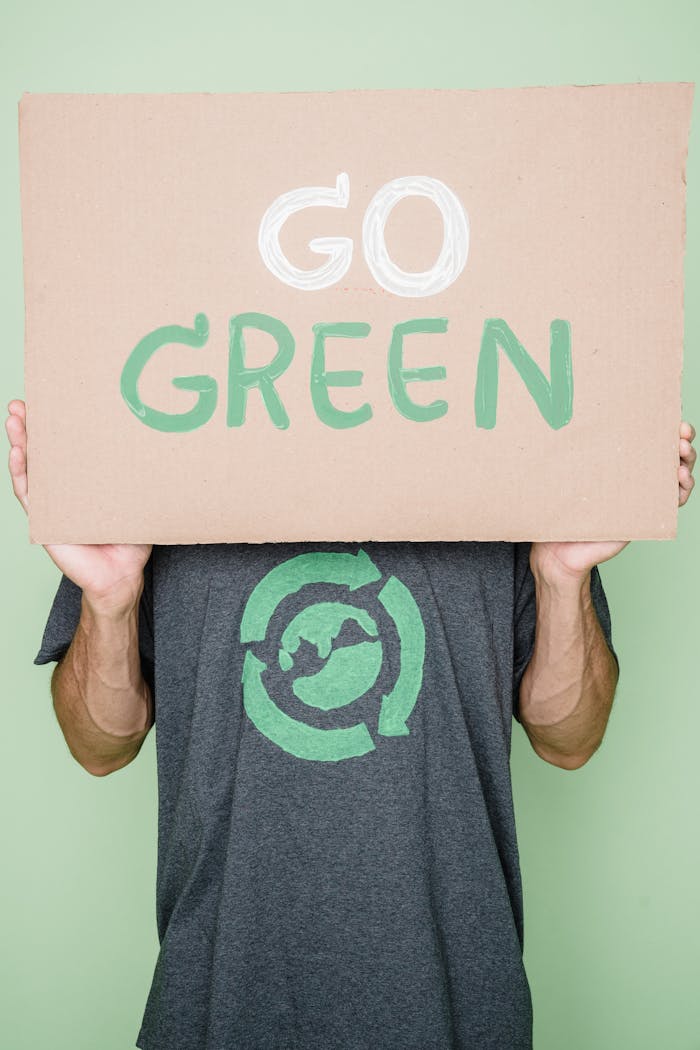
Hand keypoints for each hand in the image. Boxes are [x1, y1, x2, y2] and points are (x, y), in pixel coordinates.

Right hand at [6, 399, 151, 610]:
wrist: (122, 576)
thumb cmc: (131, 539)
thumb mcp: (136, 501)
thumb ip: (137, 478)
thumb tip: (156, 445)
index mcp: (84, 483)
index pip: (66, 449)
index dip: (55, 427)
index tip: (50, 400)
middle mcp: (63, 491)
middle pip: (42, 453)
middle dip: (30, 426)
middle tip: (23, 403)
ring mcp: (51, 505)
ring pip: (30, 469)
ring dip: (19, 443)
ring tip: (14, 419)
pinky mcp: (45, 523)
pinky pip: (29, 496)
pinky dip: (22, 474)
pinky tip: (17, 454)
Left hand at [530, 419, 696, 584]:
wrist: (558, 551)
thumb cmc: (559, 511)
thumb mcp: (565, 480)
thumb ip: (569, 458)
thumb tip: (554, 420)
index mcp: (620, 466)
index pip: (647, 442)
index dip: (663, 429)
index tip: (670, 417)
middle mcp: (635, 480)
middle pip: (668, 456)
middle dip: (681, 441)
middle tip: (681, 433)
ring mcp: (643, 498)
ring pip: (677, 477)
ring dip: (686, 463)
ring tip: (682, 455)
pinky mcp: (646, 519)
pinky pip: (672, 502)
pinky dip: (681, 490)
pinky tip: (679, 480)